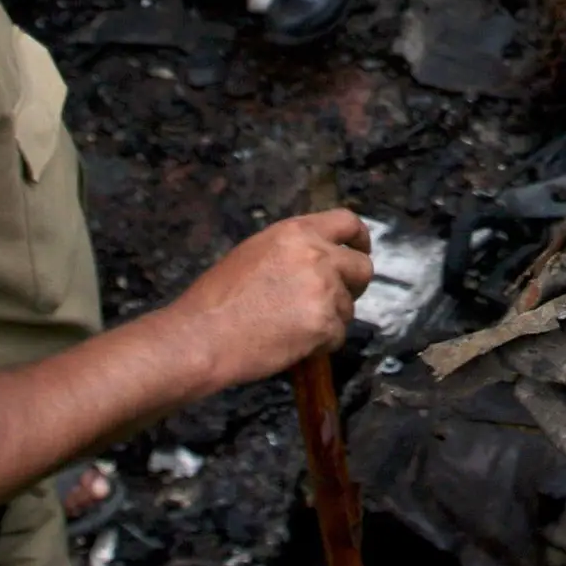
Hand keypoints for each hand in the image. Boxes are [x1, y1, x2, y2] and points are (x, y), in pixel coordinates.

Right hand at [172, 208, 374, 387]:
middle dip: (352, 284)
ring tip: (293, 326)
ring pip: (348, 307)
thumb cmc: (216, 298)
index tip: (359, 250)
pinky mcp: (325, 325)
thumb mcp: (254, 252)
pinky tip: (292, 343)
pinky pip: (337, 335)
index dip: (359, 239)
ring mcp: (324, 291)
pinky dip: (321, 343)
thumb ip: (293, 250)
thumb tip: (320, 259)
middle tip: (333, 299)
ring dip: (330, 318)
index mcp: (296, 232)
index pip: (348, 222)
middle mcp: (317, 256)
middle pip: (362, 267)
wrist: (203, 336)